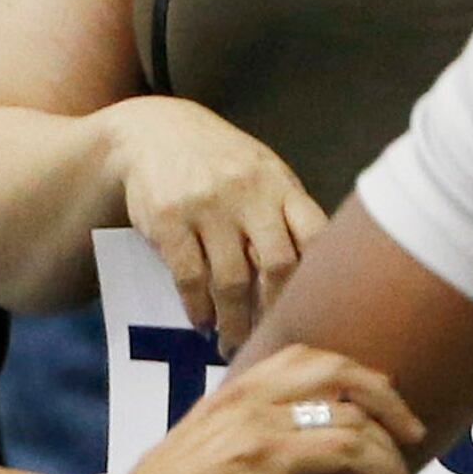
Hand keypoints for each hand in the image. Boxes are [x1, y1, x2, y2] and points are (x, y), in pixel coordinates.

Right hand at [107, 100, 328, 351]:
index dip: (318, 279)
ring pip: (231, 281)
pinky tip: (201, 321)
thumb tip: (311, 279)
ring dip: (233, 322)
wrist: (154, 131)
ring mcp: (208, 206)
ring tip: (231, 342)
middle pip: (278, 266)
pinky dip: (197, 308)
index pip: (315, 236)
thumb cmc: (220, 163)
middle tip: (269, 340)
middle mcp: (248, 193)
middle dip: (275, 312)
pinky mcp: (168, 219)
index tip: (312, 311)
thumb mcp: (262, 174)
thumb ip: (286, 215)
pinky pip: (189, 277)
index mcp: (280, 185)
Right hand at [121, 344, 424, 473]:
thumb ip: (236, 444)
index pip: (307, 358)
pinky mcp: (264, 459)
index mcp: (230, 394)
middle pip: (338, 369)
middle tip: (411, 431)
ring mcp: (255, 424)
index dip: (354, 377)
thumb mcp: (197, 458)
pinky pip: (347, 449)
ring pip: (353, 413)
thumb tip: (277, 461)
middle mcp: (245, 397)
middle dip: (387, 397)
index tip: (381, 411)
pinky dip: (383, 469)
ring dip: (392, 448)